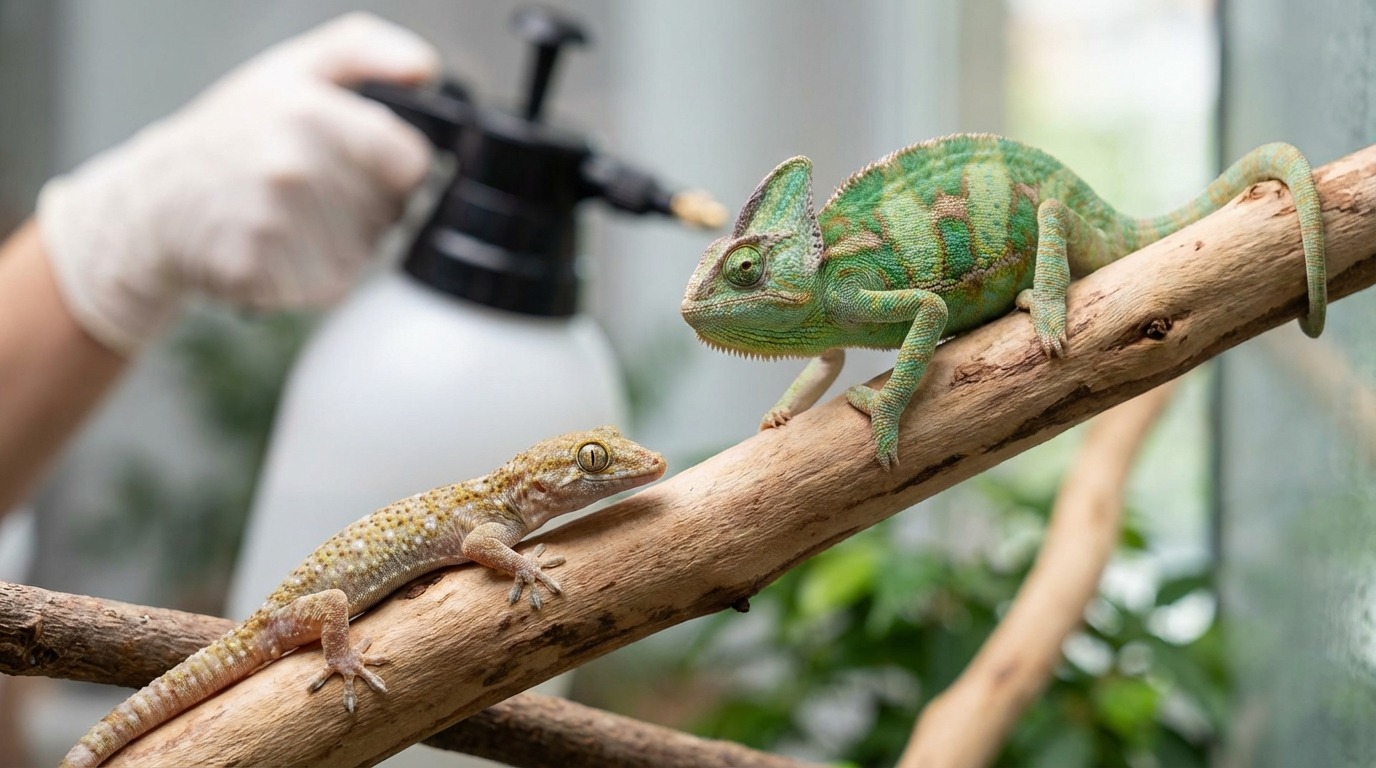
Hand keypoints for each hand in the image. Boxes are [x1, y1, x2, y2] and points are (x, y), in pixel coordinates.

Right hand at [36, 13, 439, 353]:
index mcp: (308, 112)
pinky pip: (329, 286)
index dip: (399, 166)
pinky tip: (283, 246)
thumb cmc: (232, 132)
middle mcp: (292, 168)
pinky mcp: (259, 274)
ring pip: (365, 253)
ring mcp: (273, 225)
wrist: (154, 200)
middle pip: (392, 212)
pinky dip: (317, 275)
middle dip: (371, 205)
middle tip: (322, 189)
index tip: (371, 162)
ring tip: (299, 216)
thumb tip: (425, 69)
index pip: (411, 162)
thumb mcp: (294, 66)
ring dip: (347, 243)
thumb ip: (367, 49)